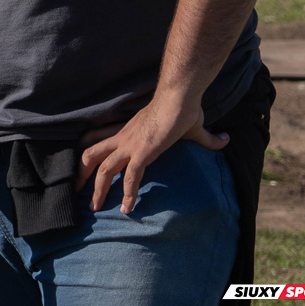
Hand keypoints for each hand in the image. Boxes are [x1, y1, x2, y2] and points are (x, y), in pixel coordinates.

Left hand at [77, 93, 228, 214]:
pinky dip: (127, 193)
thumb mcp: (191, 128)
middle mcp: (122, 138)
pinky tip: (128, 208)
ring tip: (95, 208)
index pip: (95, 141)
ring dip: (98, 190)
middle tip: (78, 192)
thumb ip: (206, 138)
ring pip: (103, 169)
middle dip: (82, 175)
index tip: (81, 170)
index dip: (86, 155)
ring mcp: (130, 145)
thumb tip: (225, 140)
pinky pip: (131, 177)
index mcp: (126, 132)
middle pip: (90, 155)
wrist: (181, 97)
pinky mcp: (143, 152)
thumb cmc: (183, 109)